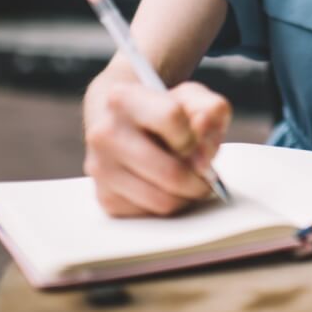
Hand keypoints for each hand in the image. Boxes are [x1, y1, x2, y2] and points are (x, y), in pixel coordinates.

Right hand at [83, 79, 231, 215]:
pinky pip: (150, 215)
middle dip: (199, 178)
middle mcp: (104, 134)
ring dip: (186, 196)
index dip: (193, 132)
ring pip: (163, 201)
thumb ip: (211, 111)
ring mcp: (100, 168)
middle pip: (171, 172)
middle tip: (205, 174)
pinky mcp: (104, 197)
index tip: (194, 139)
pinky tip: (165, 186)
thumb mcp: (191, 97)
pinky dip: (166, 204)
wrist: (119, 118)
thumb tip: (204, 153)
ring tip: (189, 181)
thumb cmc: (161, 108)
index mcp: (123, 98)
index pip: (172, 118)